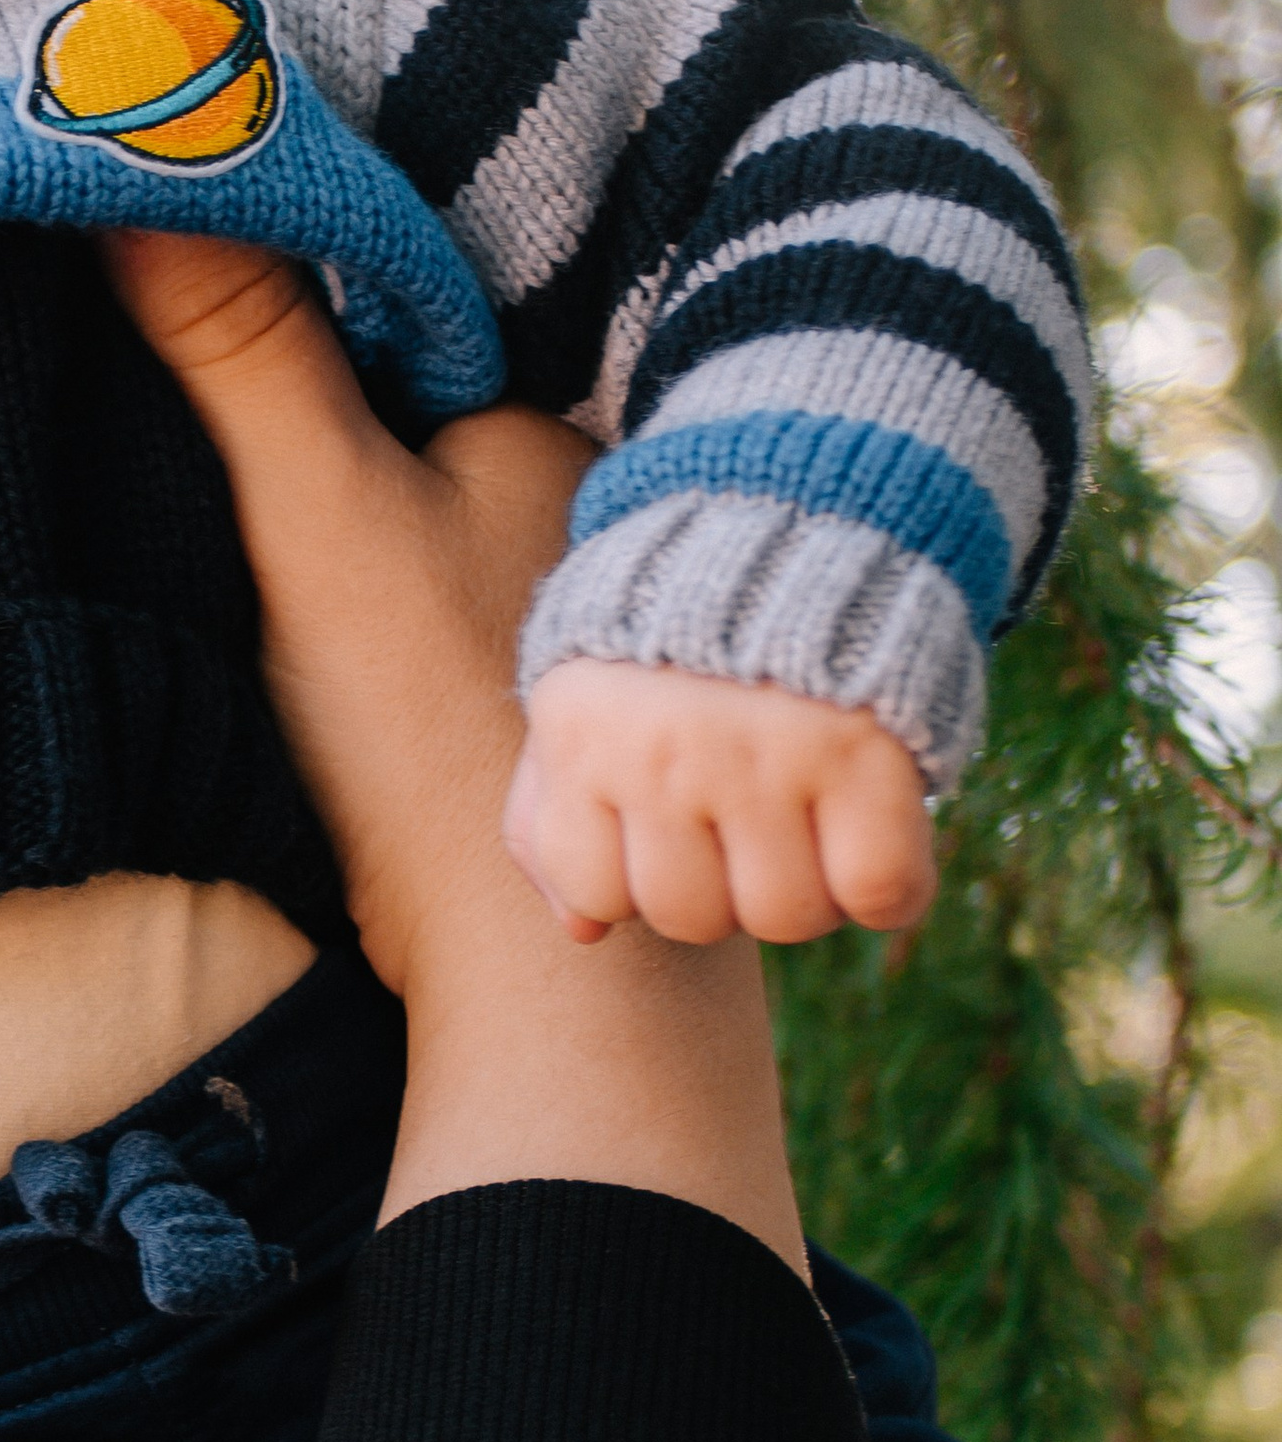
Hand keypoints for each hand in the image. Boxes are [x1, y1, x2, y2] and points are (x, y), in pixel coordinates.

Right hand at [107, 232, 804, 1271]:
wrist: (538, 980)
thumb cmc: (433, 732)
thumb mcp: (313, 518)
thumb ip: (241, 351)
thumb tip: (147, 174)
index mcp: (545, 424)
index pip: (405, 302)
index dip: (296, 290)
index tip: (190, 277)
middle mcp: (582, 500)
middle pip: (419, 407)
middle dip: (330, 405)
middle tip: (203, 415)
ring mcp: (570, 609)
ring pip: (431, 510)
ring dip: (355, 512)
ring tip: (265, 540)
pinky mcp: (540, 707)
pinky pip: (443, 600)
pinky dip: (383, 599)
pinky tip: (333, 644)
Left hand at [509, 661, 936, 947]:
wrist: (793, 509)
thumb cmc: (668, 629)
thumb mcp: (582, 698)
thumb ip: (553, 813)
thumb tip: (582, 932)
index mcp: (583, 736)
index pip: (597, 897)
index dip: (638, 882)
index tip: (671, 827)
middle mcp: (666, 752)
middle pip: (692, 918)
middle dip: (721, 888)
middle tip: (746, 824)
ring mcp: (765, 754)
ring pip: (784, 916)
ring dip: (805, 892)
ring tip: (808, 826)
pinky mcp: (862, 750)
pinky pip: (878, 891)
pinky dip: (888, 889)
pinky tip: (874, 838)